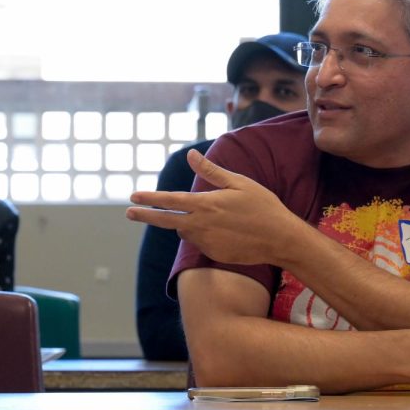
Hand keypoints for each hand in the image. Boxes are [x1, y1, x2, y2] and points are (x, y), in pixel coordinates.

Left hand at [126, 149, 302, 266]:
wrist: (280, 239)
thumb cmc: (262, 206)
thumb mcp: (239, 183)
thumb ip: (211, 172)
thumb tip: (190, 155)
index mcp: (206, 204)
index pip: (170, 201)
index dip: (150, 199)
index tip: (133, 196)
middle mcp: (201, 225)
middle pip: (166, 222)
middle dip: (145, 216)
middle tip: (129, 212)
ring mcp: (207, 242)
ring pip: (187, 232)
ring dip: (189, 224)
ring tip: (219, 218)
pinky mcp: (214, 255)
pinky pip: (202, 243)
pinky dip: (206, 235)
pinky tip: (227, 231)